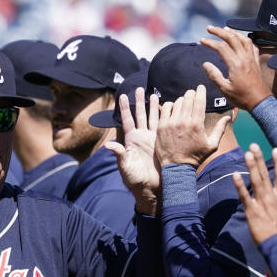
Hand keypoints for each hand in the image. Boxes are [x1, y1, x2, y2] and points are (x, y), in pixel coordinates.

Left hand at [107, 87, 160, 214]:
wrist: (151, 188)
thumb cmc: (135, 179)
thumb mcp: (125, 166)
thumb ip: (119, 154)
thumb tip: (108, 145)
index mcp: (130, 141)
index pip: (126, 120)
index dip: (124, 108)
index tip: (122, 95)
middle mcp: (141, 138)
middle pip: (139, 115)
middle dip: (139, 102)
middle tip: (138, 88)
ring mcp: (152, 140)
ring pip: (152, 119)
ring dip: (153, 107)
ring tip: (154, 94)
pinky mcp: (162, 144)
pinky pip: (163, 128)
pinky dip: (165, 117)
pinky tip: (168, 107)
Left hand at [155, 85, 230, 167]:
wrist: (177, 167)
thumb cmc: (196, 157)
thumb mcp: (212, 145)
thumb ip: (220, 129)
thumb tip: (228, 117)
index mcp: (197, 124)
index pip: (199, 100)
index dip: (200, 91)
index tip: (201, 87)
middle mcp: (183, 121)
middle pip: (188, 98)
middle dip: (191, 94)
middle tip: (193, 94)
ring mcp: (171, 123)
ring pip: (177, 102)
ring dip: (182, 100)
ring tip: (184, 103)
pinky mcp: (161, 126)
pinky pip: (165, 108)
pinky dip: (170, 105)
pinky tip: (173, 108)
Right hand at [201, 26, 271, 111]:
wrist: (260, 102)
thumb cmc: (241, 97)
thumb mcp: (224, 89)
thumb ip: (214, 75)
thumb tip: (205, 64)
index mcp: (235, 64)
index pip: (221, 47)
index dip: (210, 42)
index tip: (202, 40)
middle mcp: (244, 58)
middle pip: (232, 38)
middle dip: (219, 31)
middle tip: (209, 28)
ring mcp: (251, 59)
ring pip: (243, 39)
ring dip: (233, 32)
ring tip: (224, 29)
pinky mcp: (256, 62)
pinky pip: (252, 46)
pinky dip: (245, 40)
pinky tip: (240, 40)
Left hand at [233, 145, 276, 244]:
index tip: (275, 149)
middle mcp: (272, 197)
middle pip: (266, 174)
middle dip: (260, 159)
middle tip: (254, 145)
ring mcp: (262, 203)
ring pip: (256, 181)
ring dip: (251, 166)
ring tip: (247, 153)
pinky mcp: (252, 211)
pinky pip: (244, 196)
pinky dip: (240, 185)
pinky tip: (235, 175)